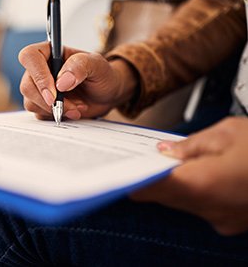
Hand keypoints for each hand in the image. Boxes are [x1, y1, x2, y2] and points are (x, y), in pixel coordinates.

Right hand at [18, 42, 137, 119]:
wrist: (107, 93)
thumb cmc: (101, 74)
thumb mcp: (97, 64)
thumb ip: (80, 66)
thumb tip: (61, 82)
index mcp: (49, 52)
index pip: (30, 57)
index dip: (38, 76)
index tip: (54, 93)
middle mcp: (40, 69)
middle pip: (27, 85)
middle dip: (49, 101)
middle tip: (71, 106)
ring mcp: (39, 88)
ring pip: (31, 102)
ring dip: (55, 109)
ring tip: (77, 106)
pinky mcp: (42, 104)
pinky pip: (39, 114)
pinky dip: (56, 116)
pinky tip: (72, 111)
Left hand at [132, 117, 247, 235]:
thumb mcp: (228, 133)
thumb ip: (190, 144)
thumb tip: (164, 150)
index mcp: (203, 183)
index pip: (152, 186)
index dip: (134, 177)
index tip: (120, 168)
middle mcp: (211, 208)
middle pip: (164, 195)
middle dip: (152, 176)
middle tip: (139, 157)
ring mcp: (222, 218)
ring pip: (181, 202)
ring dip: (174, 183)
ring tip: (169, 160)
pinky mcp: (232, 221)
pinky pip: (201, 207)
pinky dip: (194, 191)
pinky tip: (196, 172)